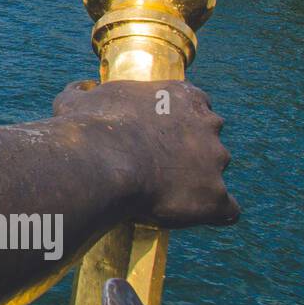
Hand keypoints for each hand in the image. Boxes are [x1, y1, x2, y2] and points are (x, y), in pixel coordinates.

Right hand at [54, 79, 238, 228]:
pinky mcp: (216, 196)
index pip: (196, 105)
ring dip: (196, 183)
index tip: (155, 138)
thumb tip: (78, 89)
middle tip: (156, 168)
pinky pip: (226, 210)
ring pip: (215, 174)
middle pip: (209, 139)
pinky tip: (188, 215)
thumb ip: (82, 93)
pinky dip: (211, 213)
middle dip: (190, 153)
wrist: (101, 163)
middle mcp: (209, 123)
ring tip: (163, 197)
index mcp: (183, 95)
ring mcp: (217, 160)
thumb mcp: (77, 101)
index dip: (176, 124)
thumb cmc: (89, 128)